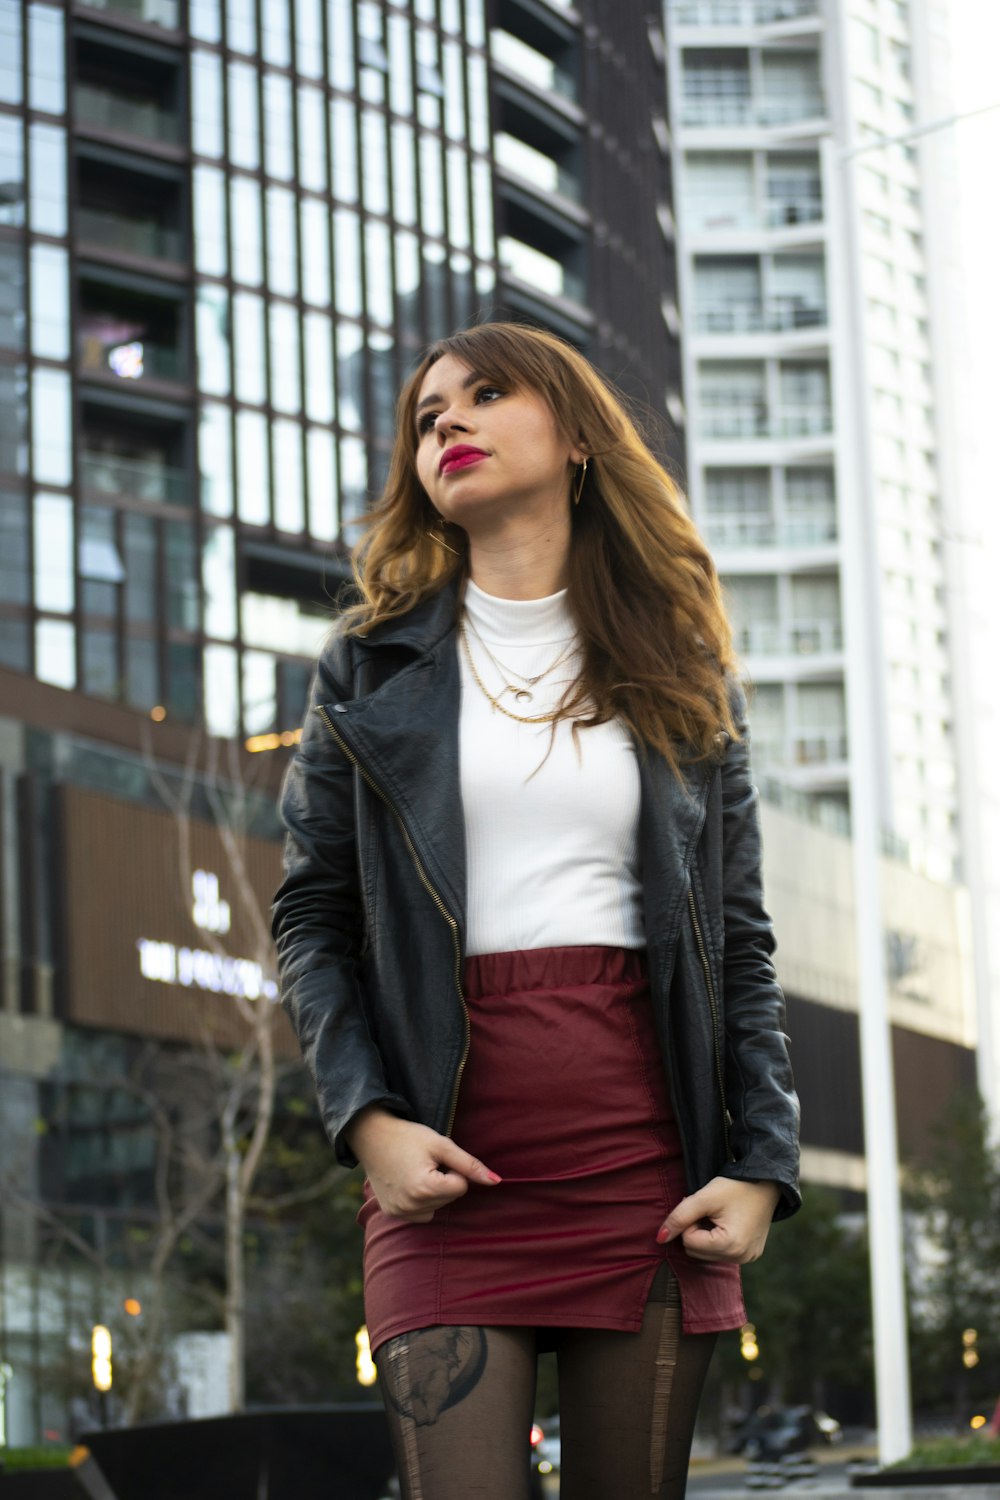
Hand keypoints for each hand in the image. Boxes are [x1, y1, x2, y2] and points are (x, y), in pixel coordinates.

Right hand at [345, 1106, 500, 1222]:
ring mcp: (400, 1213)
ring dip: (433, 1191)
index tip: (434, 1157)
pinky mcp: (393, 1214)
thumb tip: (497, 1181)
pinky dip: (421, 1200)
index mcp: (424, 1188)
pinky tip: (408, 1182)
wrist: (371, 1136)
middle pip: (449, 1198)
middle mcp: (411, 1206)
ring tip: (415, 1171)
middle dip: (443, 1180)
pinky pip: (421, 1213)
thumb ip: (470, 1165)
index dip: (452, 1168)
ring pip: (437, 1207)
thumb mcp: (442, 1145)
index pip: (461, 1187)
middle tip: (422, 1162)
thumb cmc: (408, 1137)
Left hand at [656, 1177, 780, 1263]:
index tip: (702, 1205)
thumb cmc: (735, 1187)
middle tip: (708, 1210)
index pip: (689, 1242)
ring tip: (717, 1216)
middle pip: (696, 1252)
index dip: (689, 1221)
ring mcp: (747, 1259)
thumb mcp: (704, 1197)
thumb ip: (679, 1216)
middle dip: (696, 1230)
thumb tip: (660, 1238)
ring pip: (706, 1254)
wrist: (766, 1183)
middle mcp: (740, 1258)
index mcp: (730, 1246)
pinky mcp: (750, 1256)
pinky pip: (721, 1253)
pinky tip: (727, 1223)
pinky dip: (717, 1240)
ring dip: (705, 1236)